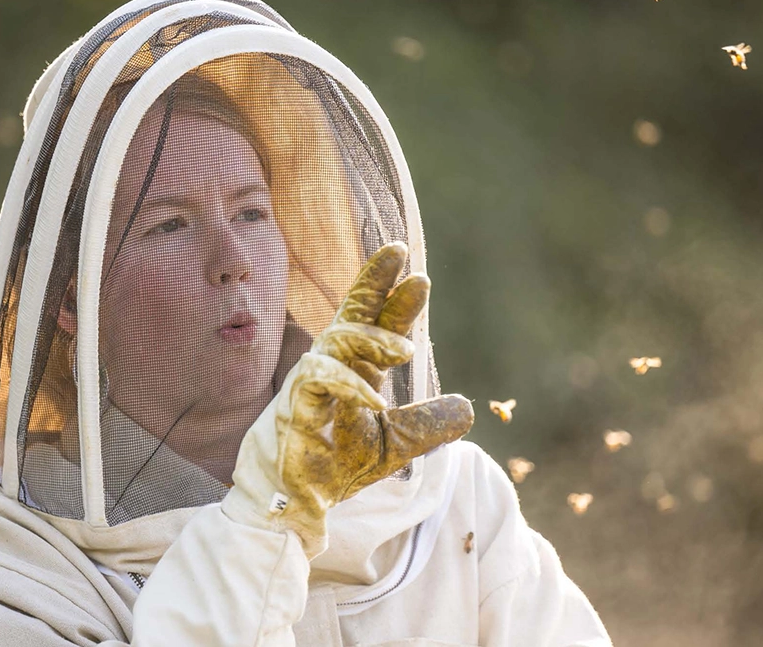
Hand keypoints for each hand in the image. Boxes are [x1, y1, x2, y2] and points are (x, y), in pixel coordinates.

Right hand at [225, 242, 473, 556]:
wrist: (294, 503)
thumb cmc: (334, 465)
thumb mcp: (395, 444)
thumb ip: (427, 425)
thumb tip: (468, 408)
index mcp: (355, 368)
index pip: (375, 322)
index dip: (393, 296)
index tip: (415, 272)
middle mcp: (332, 366)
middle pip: (352, 313)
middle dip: (374, 282)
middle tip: (402, 260)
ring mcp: (310, 383)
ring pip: (336, 339)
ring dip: (371, 339)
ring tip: (405, 351)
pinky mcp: (295, 405)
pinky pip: (318, 379)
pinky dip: (348, 386)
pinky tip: (374, 402)